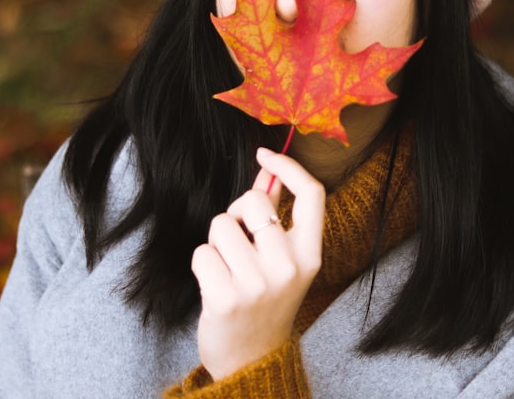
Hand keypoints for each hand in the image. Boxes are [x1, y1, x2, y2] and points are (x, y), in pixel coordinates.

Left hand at [191, 148, 324, 379]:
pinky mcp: (226, 297)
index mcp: (310, 255)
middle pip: (253, 200)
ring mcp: (258, 283)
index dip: (287, 167)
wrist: (251, 359)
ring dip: (217, 242)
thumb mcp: (283, 260)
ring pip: (220, 225)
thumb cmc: (266, 301)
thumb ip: (277, 215)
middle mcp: (288, 267)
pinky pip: (202, 252)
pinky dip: (202, 263)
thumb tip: (268, 169)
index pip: (312, 194)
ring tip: (228, 268)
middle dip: (236, 212)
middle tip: (238, 239)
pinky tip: (215, 284)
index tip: (265, 154)